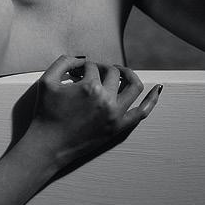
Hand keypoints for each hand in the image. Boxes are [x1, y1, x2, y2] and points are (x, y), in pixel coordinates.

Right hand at [25, 55, 161, 166]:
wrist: (48, 146)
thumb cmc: (45, 113)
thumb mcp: (47, 80)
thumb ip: (64, 61)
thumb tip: (81, 58)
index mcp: (90, 87)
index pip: (92, 66)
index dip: (81, 67)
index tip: (73, 73)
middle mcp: (106, 100)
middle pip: (112, 73)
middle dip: (100, 68)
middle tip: (89, 74)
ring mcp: (115, 115)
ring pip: (133, 86)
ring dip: (128, 74)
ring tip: (119, 72)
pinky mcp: (118, 128)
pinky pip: (142, 112)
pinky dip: (152, 99)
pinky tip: (158, 88)